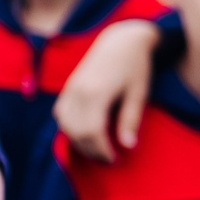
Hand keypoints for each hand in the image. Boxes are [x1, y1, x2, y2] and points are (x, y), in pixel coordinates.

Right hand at [53, 18, 160, 160]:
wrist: (121, 40)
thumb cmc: (135, 66)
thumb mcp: (138, 93)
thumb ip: (130, 119)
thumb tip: (129, 146)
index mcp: (96, 92)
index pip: (92, 132)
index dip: (101, 150)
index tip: (115, 159)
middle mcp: (78, 91)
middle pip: (76, 131)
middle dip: (91, 150)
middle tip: (109, 159)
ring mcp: (70, 87)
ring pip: (65, 124)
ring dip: (79, 141)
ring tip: (98, 150)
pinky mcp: (68, 86)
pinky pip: (61, 113)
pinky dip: (70, 128)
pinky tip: (85, 134)